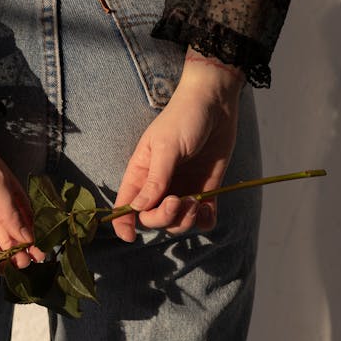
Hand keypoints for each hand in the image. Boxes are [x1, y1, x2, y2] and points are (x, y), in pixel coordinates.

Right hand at [112, 52, 243, 241]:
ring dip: (185, 220)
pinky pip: (202, 218)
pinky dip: (204, 220)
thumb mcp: (166, 147)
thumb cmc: (184, 118)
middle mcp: (159, 186)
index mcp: (141, 173)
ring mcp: (182, 189)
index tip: (130, 237)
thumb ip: (155, 179)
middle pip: (152, 219)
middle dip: (164, 218)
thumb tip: (138, 208)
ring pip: (177, 223)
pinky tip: (207, 207)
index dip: (124, 224)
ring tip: (195, 201)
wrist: (216, 103)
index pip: (126, 206)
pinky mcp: (205, 190)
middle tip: (180, 201)